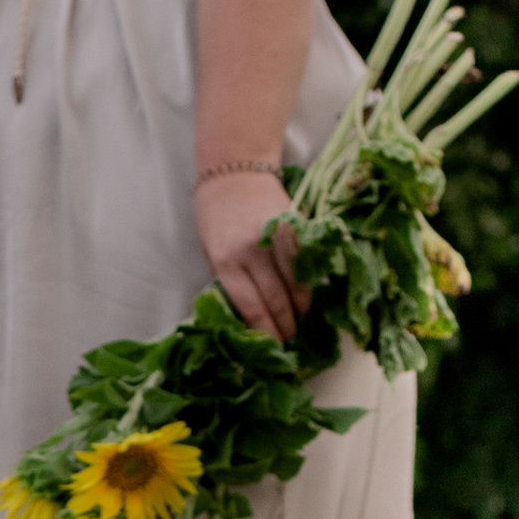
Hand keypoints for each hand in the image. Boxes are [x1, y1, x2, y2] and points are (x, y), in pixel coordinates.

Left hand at [196, 168, 308, 342]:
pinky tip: (306, 297)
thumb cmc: (216, 216)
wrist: (235, 171)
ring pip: (294, 284)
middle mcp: (251, 251)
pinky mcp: (294, 225)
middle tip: (290, 341)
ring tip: (300, 323)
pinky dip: (308, 283)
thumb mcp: (210, 252)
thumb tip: (248, 317)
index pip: (250, 308)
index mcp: (225, 261)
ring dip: (299, 309)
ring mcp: (275, 237)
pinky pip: (305, 263)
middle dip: (284, 326)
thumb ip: (227, 281)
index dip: (265, 332)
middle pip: (274, 300)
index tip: (273, 347)